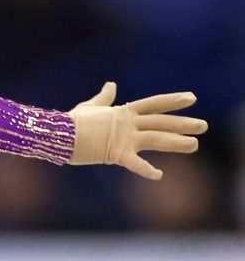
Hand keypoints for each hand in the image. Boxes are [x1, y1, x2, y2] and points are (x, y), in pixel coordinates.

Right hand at [67, 82, 206, 178]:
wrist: (57, 133)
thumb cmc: (71, 122)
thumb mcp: (89, 107)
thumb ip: (103, 99)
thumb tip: (111, 85)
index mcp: (123, 112)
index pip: (154, 104)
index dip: (173, 100)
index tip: (192, 98)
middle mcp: (128, 124)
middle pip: (161, 122)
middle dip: (183, 123)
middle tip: (203, 126)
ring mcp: (123, 138)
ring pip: (155, 138)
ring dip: (176, 142)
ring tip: (194, 145)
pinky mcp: (115, 153)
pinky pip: (134, 163)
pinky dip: (146, 170)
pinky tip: (159, 175)